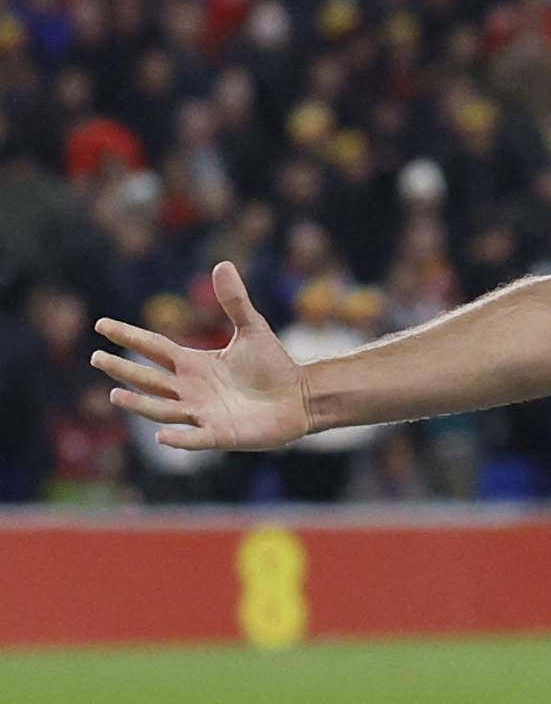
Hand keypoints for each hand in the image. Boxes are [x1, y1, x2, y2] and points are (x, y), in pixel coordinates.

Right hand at [91, 261, 311, 450]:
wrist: (301, 396)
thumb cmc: (273, 366)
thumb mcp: (253, 328)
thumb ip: (235, 301)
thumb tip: (222, 265)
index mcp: (194, 364)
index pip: (153, 348)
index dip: (128, 336)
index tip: (100, 325)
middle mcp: (191, 389)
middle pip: (148, 379)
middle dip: (122, 369)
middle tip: (96, 358)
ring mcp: (203, 413)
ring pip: (162, 409)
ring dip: (139, 404)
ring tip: (114, 395)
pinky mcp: (221, 434)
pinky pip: (195, 439)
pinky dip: (179, 439)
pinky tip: (161, 437)